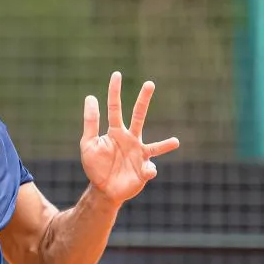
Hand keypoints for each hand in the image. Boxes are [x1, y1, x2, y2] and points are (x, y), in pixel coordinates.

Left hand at [80, 72, 180, 204]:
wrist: (103, 189)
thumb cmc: (96, 166)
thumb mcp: (88, 144)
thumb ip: (90, 122)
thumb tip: (90, 97)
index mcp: (115, 132)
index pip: (115, 108)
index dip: (114, 92)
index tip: (117, 74)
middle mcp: (130, 139)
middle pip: (138, 116)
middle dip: (143, 100)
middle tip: (149, 83)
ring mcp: (139, 154)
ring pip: (154, 146)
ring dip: (165, 144)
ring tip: (175, 142)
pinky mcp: (144, 170)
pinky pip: (150, 169)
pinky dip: (150, 170)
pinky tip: (148, 170)